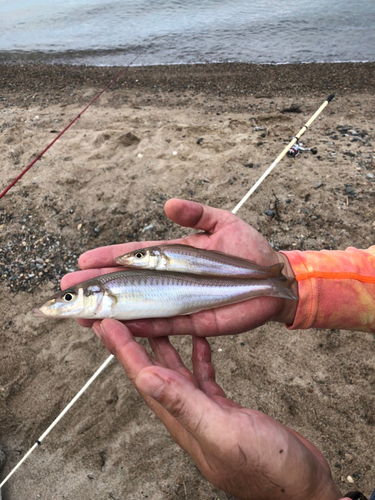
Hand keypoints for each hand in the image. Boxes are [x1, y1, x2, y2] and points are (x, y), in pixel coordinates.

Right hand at [61, 198, 297, 335]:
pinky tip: (117, 328)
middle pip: (129, 284)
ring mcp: (180, 302)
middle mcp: (171, 280)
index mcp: (173, 256)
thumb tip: (167, 204)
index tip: (83, 259)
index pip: (134, 257)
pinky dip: (141, 327)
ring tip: (80, 314)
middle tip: (67, 288)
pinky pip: (164, 326)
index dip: (109, 257)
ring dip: (110, 312)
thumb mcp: (221, 222)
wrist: (274, 276)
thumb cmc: (249, 248)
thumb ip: (195, 214)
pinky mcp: (194, 321)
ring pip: (139, 309)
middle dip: (98, 287)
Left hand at [93, 318, 341, 499]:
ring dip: (164, 348)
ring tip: (156, 323)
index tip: (107, 326)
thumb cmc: (266, 467)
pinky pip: (204, 379)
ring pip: (177, 373)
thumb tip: (145, 378)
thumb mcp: (222, 431)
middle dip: (134, 345)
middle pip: (153, 372)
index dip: (123, 350)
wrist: (300, 487)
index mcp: (181, 418)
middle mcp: (187, 415)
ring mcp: (206, 413)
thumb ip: (184, 405)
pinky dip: (198, 359)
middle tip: (122, 319)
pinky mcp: (225, 411)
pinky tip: (199, 344)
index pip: (144, 377)